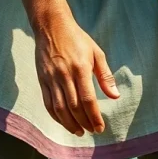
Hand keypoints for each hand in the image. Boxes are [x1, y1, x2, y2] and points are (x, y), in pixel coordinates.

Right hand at [34, 20, 119, 135]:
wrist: (51, 27)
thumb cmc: (78, 40)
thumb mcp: (97, 53)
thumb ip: (105, 76)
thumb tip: (115, 96)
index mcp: (80, 69)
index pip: (88, 99)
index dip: (94, 116)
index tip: (100, 127)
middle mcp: (64, 75)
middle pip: (74, 107)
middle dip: (84, 123)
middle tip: (92, 131)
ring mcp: (51, 78)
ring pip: (59, 108)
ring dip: (69, 123)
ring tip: (79, 132)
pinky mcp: (41, 80)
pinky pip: (47, 103)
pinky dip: (56, 116)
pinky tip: (64, 122)